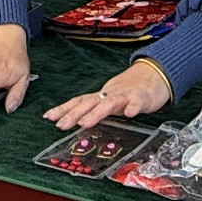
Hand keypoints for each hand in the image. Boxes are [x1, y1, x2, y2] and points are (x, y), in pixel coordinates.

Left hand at [44, 61, 171, 130]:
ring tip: (85, 123)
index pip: (79, 102)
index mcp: (101, 96)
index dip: (64, 109)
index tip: (48, 116)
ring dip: (97, 113)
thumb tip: (74, 120)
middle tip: (60, 125)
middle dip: (74, 113)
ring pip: (110, 103)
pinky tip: (130, 114)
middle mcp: (110, 94)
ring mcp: (126, 95)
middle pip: (89, 102)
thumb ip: (93, 109)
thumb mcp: (108, 100)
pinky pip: (138, 102)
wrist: (153, 75)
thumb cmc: (129, 90)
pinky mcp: (143, 97)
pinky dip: (134, 107)